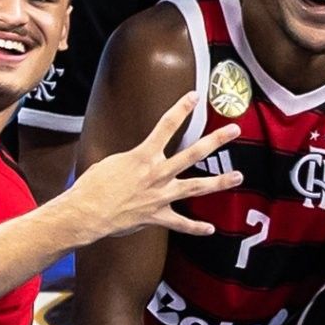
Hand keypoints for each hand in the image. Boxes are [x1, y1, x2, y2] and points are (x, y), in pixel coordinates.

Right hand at [56, 85, 239, 244]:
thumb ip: (132, 160)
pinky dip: (195, 227)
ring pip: (196, 187)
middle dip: (216, 141)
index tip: (195, 96)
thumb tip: (139, 162)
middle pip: (193, 153)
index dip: (181, 108)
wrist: (85, 213)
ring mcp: (160, 195)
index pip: (166, 125)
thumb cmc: (91, 186)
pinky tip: (210, 229)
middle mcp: (157, 173)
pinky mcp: (156, 216)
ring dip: (219, 182)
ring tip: (239, 177)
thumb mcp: (111, 162)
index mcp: (143, 156)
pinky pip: (180, 224)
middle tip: (235, 130)